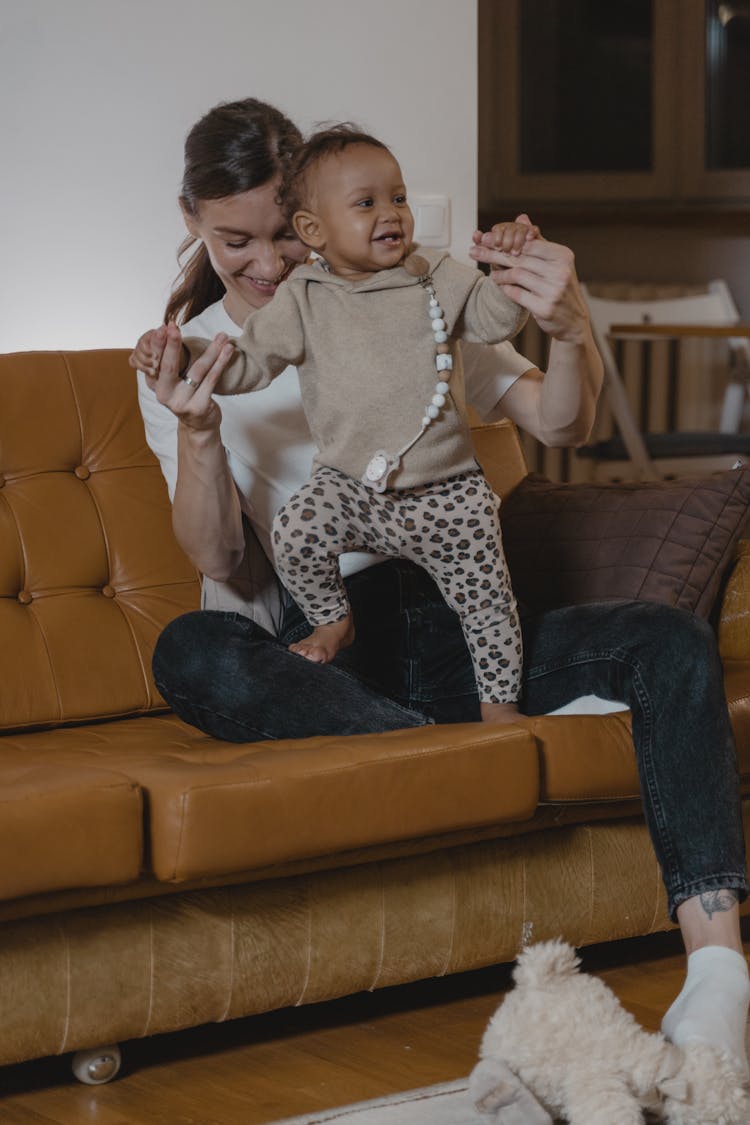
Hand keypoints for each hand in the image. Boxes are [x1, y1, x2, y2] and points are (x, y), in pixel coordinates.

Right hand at [130, 322, 234, 431]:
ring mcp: (182, 403)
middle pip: (169, 366)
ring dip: (211, 350)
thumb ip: (168, 362)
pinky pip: (212, 380)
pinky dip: (221, 362)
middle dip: (172, 344)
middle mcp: (165, 395)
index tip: (164, 326)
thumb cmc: (186, 396)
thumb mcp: (172, 381)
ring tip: (222, 336)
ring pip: (197, 370)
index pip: (156, 361)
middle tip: (174, 326)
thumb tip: (168, 330)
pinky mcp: (199, 407)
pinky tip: (228, 350)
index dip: (159, 344)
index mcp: (156, 386)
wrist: (199, 426)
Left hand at [469, 214, 588, 342]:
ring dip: (500, 274)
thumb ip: (537, 241)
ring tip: (492, 275)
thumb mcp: (554, 262)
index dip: (505, 240)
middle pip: (520, 258)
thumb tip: (521, 218)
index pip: (528, 243)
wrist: (573, 320)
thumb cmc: (560, 287)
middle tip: (475, 250)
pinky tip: (501, 286)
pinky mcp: (545, 308)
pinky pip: (517, 294)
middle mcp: (560, 272)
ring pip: (517, 275)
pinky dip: (506, 289)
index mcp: (563, 256)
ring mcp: (554, 290)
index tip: (486, 238)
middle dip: (494, 253)